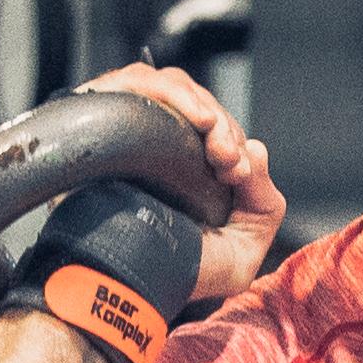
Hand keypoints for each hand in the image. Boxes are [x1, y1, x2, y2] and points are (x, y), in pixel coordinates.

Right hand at [83, 62, 286, 303]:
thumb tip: (258, 149)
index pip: (213, 129)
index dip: (232, 140)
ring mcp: (122, 130)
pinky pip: (134, 80)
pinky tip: (195, 118)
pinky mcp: (98, 118)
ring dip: (201, 108)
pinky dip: (170, 93)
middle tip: (228, 162)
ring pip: (169, 85)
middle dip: (223, 127)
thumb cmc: (178, 274)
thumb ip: (264, 206)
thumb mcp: (241, 250)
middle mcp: (149, 146)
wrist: (129, 282)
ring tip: (214, 144)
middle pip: (194, 102)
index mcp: (181, 170)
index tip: (237, 173)